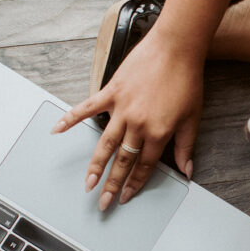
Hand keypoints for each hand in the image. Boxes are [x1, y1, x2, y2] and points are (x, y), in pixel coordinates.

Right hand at [51, 28, 201, 210]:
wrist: (176, 48)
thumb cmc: (186, 80)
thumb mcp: (192, 117)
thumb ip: (186, 146)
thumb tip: (186, 170)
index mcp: (158, 133)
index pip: (144, 166)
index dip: (135, 184)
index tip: (126, 197)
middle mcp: (138, 124)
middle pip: (122, 161)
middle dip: (113, 184)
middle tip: (103, 203)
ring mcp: (122, 108)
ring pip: (105, 143)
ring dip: (96, 165)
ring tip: (88, 183)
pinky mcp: (111, 91)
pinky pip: (87, 108)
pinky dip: (71, 119)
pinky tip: (57, 131)